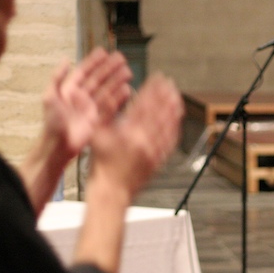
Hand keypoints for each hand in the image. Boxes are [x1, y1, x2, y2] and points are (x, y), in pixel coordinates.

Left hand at [41, 48, 132, 161]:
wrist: (58, 146)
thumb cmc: (52, 123)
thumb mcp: (49, 97)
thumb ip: (57, 78)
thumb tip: (66, 60)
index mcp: (69, 90)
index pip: (84, 72)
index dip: (94, 62)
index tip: (104, 52)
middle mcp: (81, 98)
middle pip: (98, 79)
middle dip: (110, 69)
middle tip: (122, 59)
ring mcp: (91, 108)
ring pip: (106, 90)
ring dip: (117, 80)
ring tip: (127, 72)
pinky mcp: (98, 119)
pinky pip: (110, 106)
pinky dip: (118, 97)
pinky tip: (126, 89)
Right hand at [87, 72, 183, 198]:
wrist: (111, 194)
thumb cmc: (101, 168)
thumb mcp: (96, 136)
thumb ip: (105, 114)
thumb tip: (114, 94)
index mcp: (128, 132)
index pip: (144, 104)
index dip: (152, 89)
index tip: (157, 79)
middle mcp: (144, 141)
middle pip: (159, 113)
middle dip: (165, 96)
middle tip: (170, 84)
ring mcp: (153, 152)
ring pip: (168, 127)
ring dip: (173, 111)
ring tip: (177, 98)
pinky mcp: (158, 162)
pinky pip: (170, 143)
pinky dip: (175, 130)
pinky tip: (176, 123)